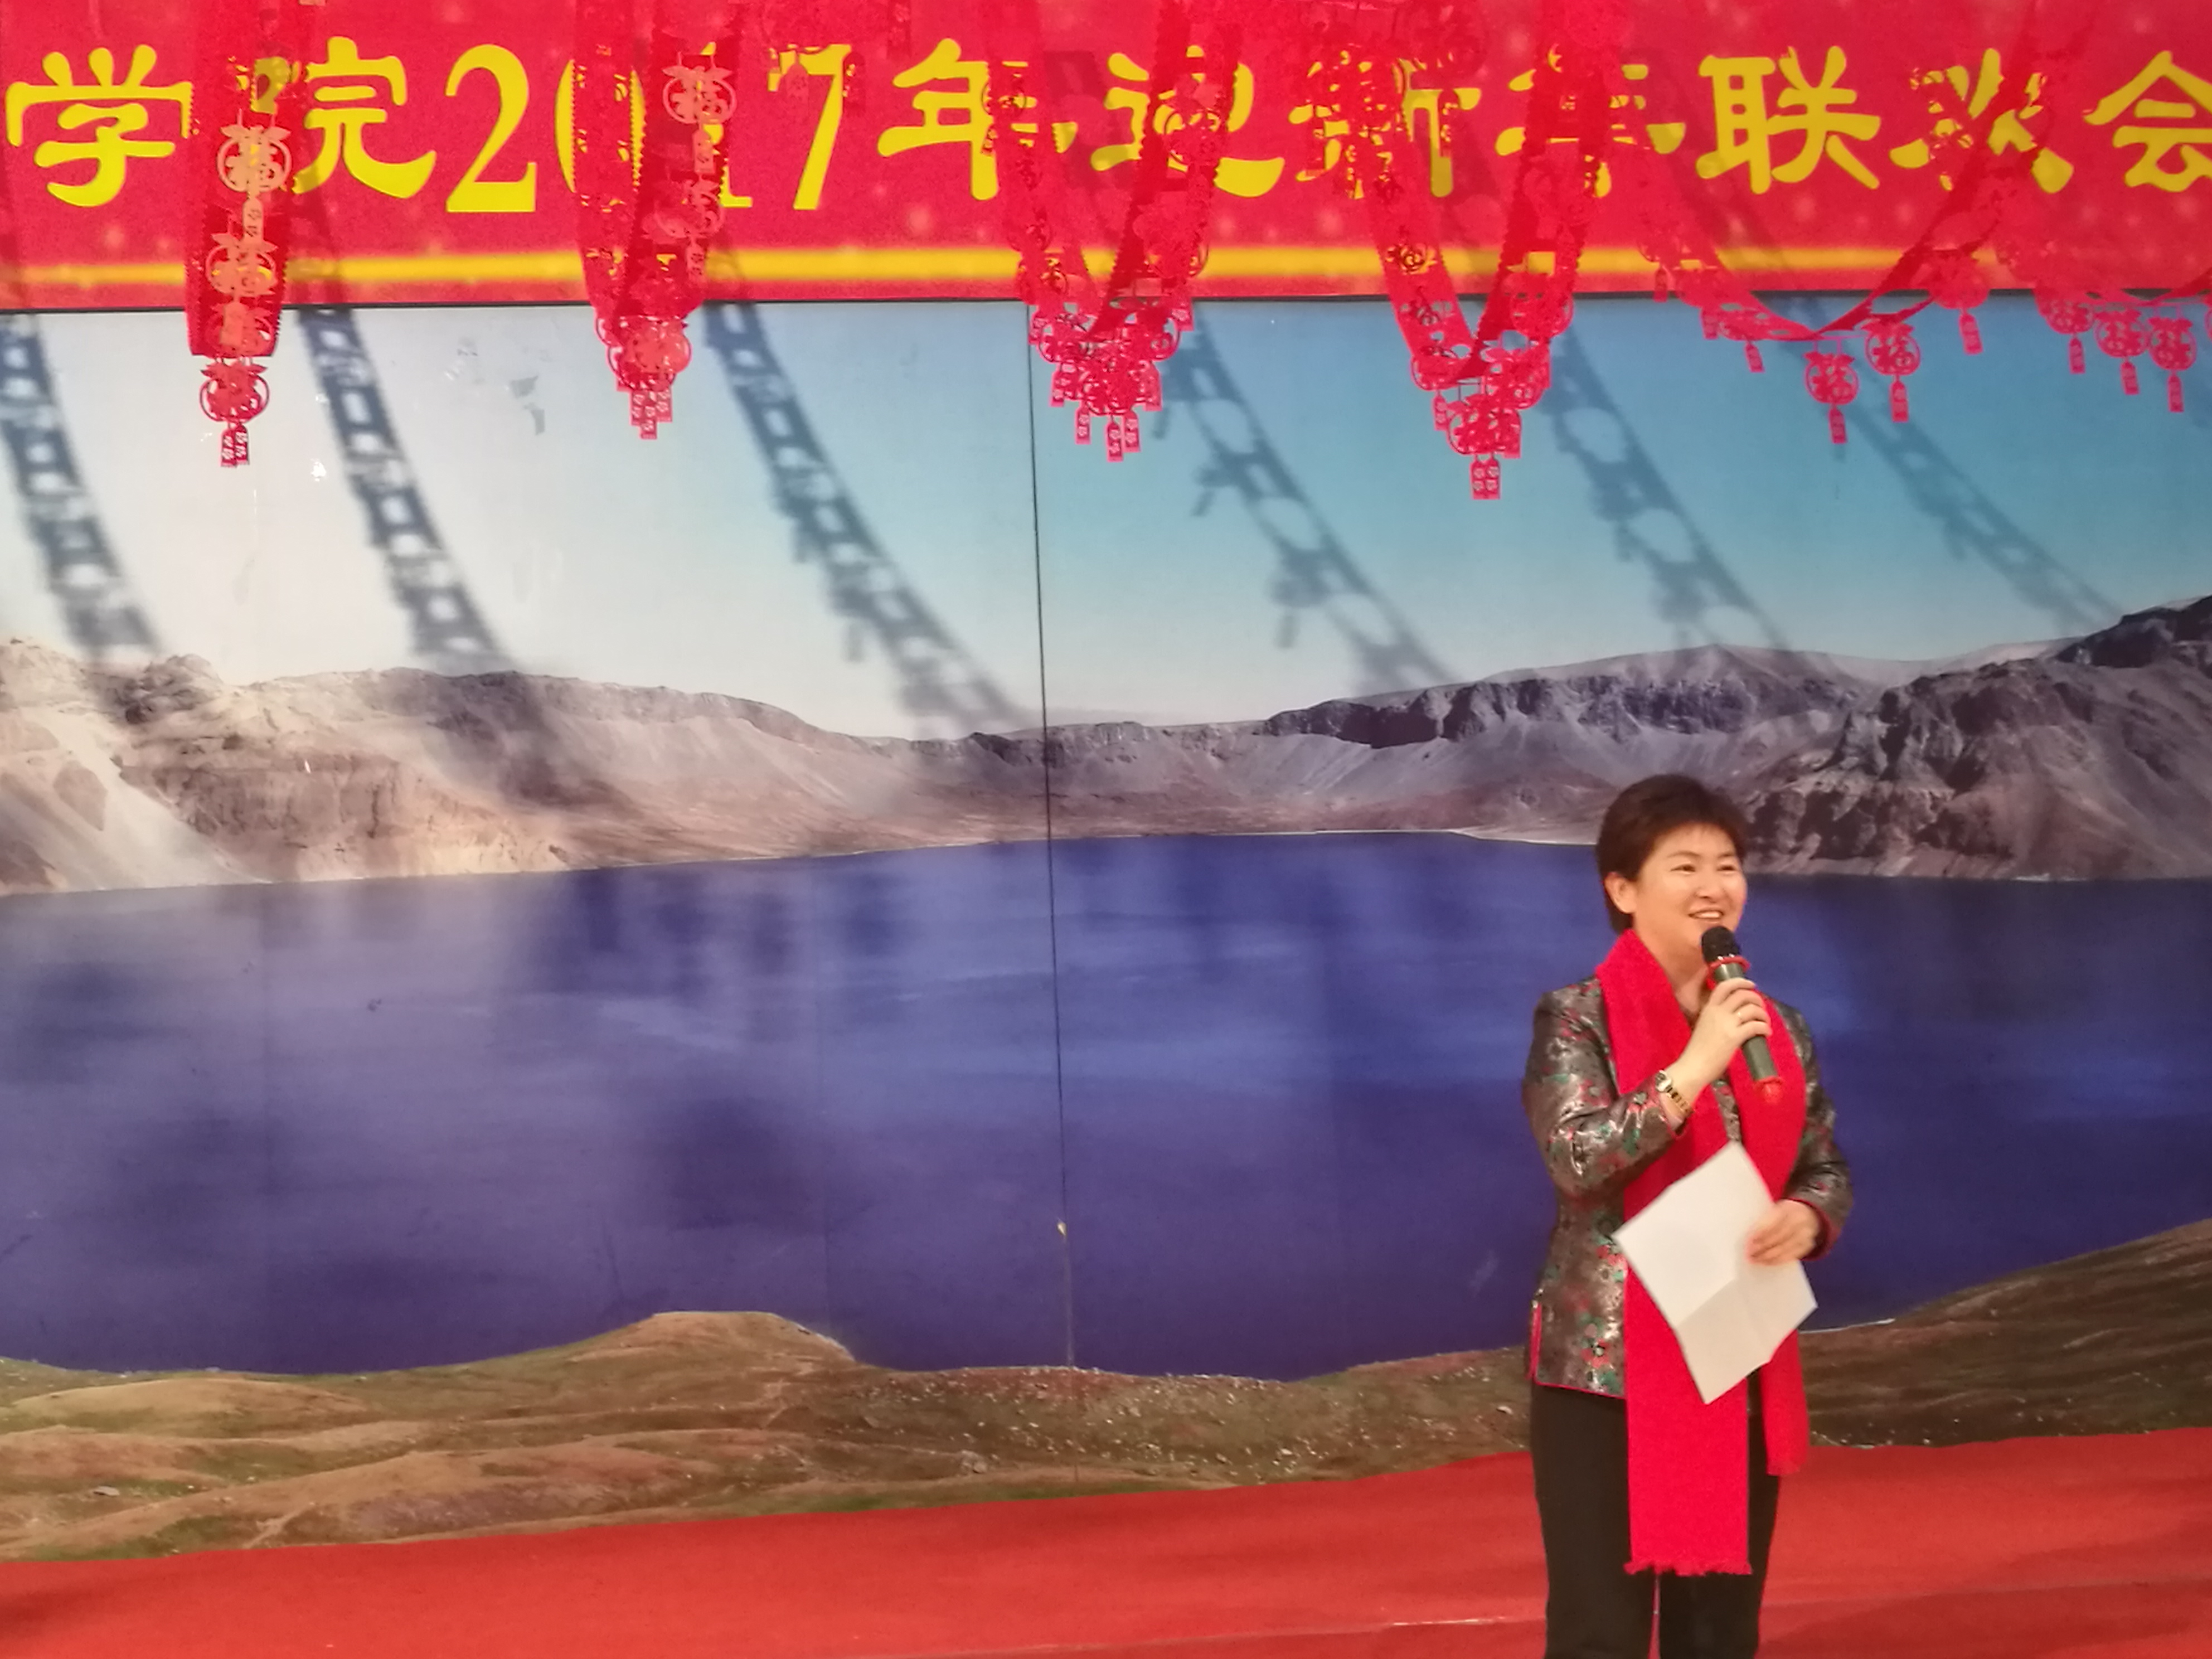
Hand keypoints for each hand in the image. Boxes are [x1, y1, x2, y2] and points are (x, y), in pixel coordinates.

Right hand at [1671, 976, 1772, 1100]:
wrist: (1693, 1066)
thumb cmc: (1696, 1051)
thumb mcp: (1704, 1026)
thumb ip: (1716, 1019)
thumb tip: (1735, 1018)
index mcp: (1708, 1008)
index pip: (1724, 986)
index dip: (1741, 982)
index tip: (1751, 985)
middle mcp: (1717, 1012)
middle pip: (1742, 995)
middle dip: (1756, 998)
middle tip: (1761, 1008)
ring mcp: (1726, 1024)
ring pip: (1751, 1009)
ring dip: (1763, 1014)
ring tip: (1765, 1022)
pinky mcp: (1734, 1037)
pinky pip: (1755, 1026)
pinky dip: (1764, 1027)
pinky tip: (1766, 1033)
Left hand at [1747, 1199, 1820, 1265]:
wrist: (1806, 1215)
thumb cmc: (1783, 1214)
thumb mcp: (1774, 1209)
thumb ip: (1763, 1219)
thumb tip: (1747, 1234)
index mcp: (1788, 1208)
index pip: (1773, 1221)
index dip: (1760, 1232)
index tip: (1748, 1241)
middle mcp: (1799, 1221)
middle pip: (1779, 1236)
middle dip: (1762, 1246)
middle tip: (1749, 1253)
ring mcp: (1805, 1234)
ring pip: (1785, 1248)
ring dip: (1767, 1256)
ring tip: (1754, 1259)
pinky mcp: (1807, 1245)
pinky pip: (1791, 1256)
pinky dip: (1776, 1260)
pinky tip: (1766, 1262)